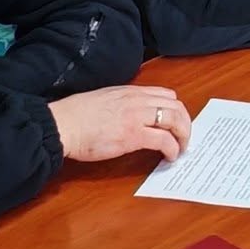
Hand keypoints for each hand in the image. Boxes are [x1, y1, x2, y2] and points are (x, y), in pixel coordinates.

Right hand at [49, 85, 190, 163]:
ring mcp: (137, 117)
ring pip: (175, 120)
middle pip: (177, 107)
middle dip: (186, 123)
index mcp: (131, 91)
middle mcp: (138, 100)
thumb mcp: (105, 99)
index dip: (176, 110)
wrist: (64, 124)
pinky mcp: (133, 135)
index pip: (166, 94)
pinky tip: (170, 157)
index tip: (176, 122)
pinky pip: (164, 140)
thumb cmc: (76, 115)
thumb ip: (123, 103)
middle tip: (184, 138)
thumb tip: (133, 116)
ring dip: (183, 136)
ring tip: (181, 148)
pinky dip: (173, 149)